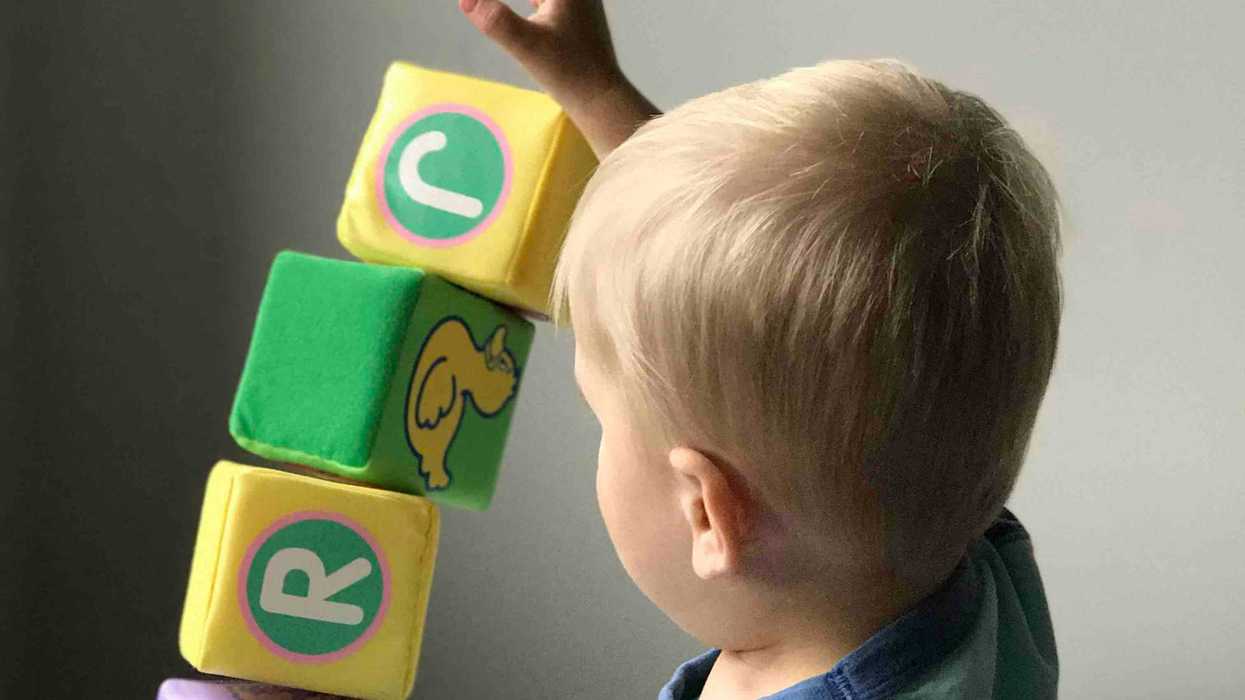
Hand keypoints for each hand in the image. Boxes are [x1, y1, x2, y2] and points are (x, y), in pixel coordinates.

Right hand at [458, 0, 622, 112]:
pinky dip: (534, 3)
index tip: (472, 3)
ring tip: (492, 9)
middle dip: (510, 3)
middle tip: (477, 7)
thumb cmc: (569, 73)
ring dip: (529, 3)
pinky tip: (529, 9)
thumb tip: (465, 0)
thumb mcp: (527, 46)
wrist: (601, 98)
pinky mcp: (576, 16)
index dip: (495, 1)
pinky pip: (548, 1)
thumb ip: (496, 21)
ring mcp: (579, 2)